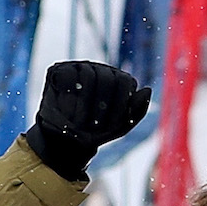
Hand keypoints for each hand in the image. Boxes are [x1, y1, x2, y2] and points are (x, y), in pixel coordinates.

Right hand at [23, 59, 147, 180]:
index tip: (112, 125)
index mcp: (118, 79)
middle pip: (107, 79)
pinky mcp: (59, 70)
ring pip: (88, 76)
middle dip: (102, 106)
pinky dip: (68, 95)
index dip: (119, 104)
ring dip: (85, 104)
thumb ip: (137, 109)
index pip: (124, 81)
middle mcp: (100, 69)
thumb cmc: (98, 130)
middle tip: (94, 126)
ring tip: (80, 123)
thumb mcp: (121, 125)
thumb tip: (147, 89)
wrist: (66, 138)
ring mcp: (80, 67)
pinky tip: (65, 108)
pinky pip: (67, 76)